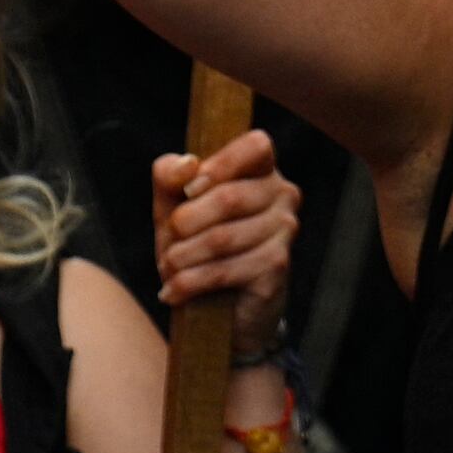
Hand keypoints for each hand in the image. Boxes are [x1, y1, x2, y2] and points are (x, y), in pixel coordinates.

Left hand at [153, 125, 298, 353]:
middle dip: (185, 222)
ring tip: (168, 268)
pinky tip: (173, 291)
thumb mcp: (173, 207)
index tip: (189, 189)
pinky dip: (189, 282)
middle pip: (228, 198)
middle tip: (168, 241)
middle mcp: (283, 195)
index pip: (257, 145)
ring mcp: (285, 232)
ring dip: (182, 257)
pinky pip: (225, 270)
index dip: (220, 164)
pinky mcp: (277, 268)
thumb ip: (170, 177)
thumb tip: (187, 164)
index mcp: (262, 169)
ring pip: (222, 237)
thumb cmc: (197, 244)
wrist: (220, 307)